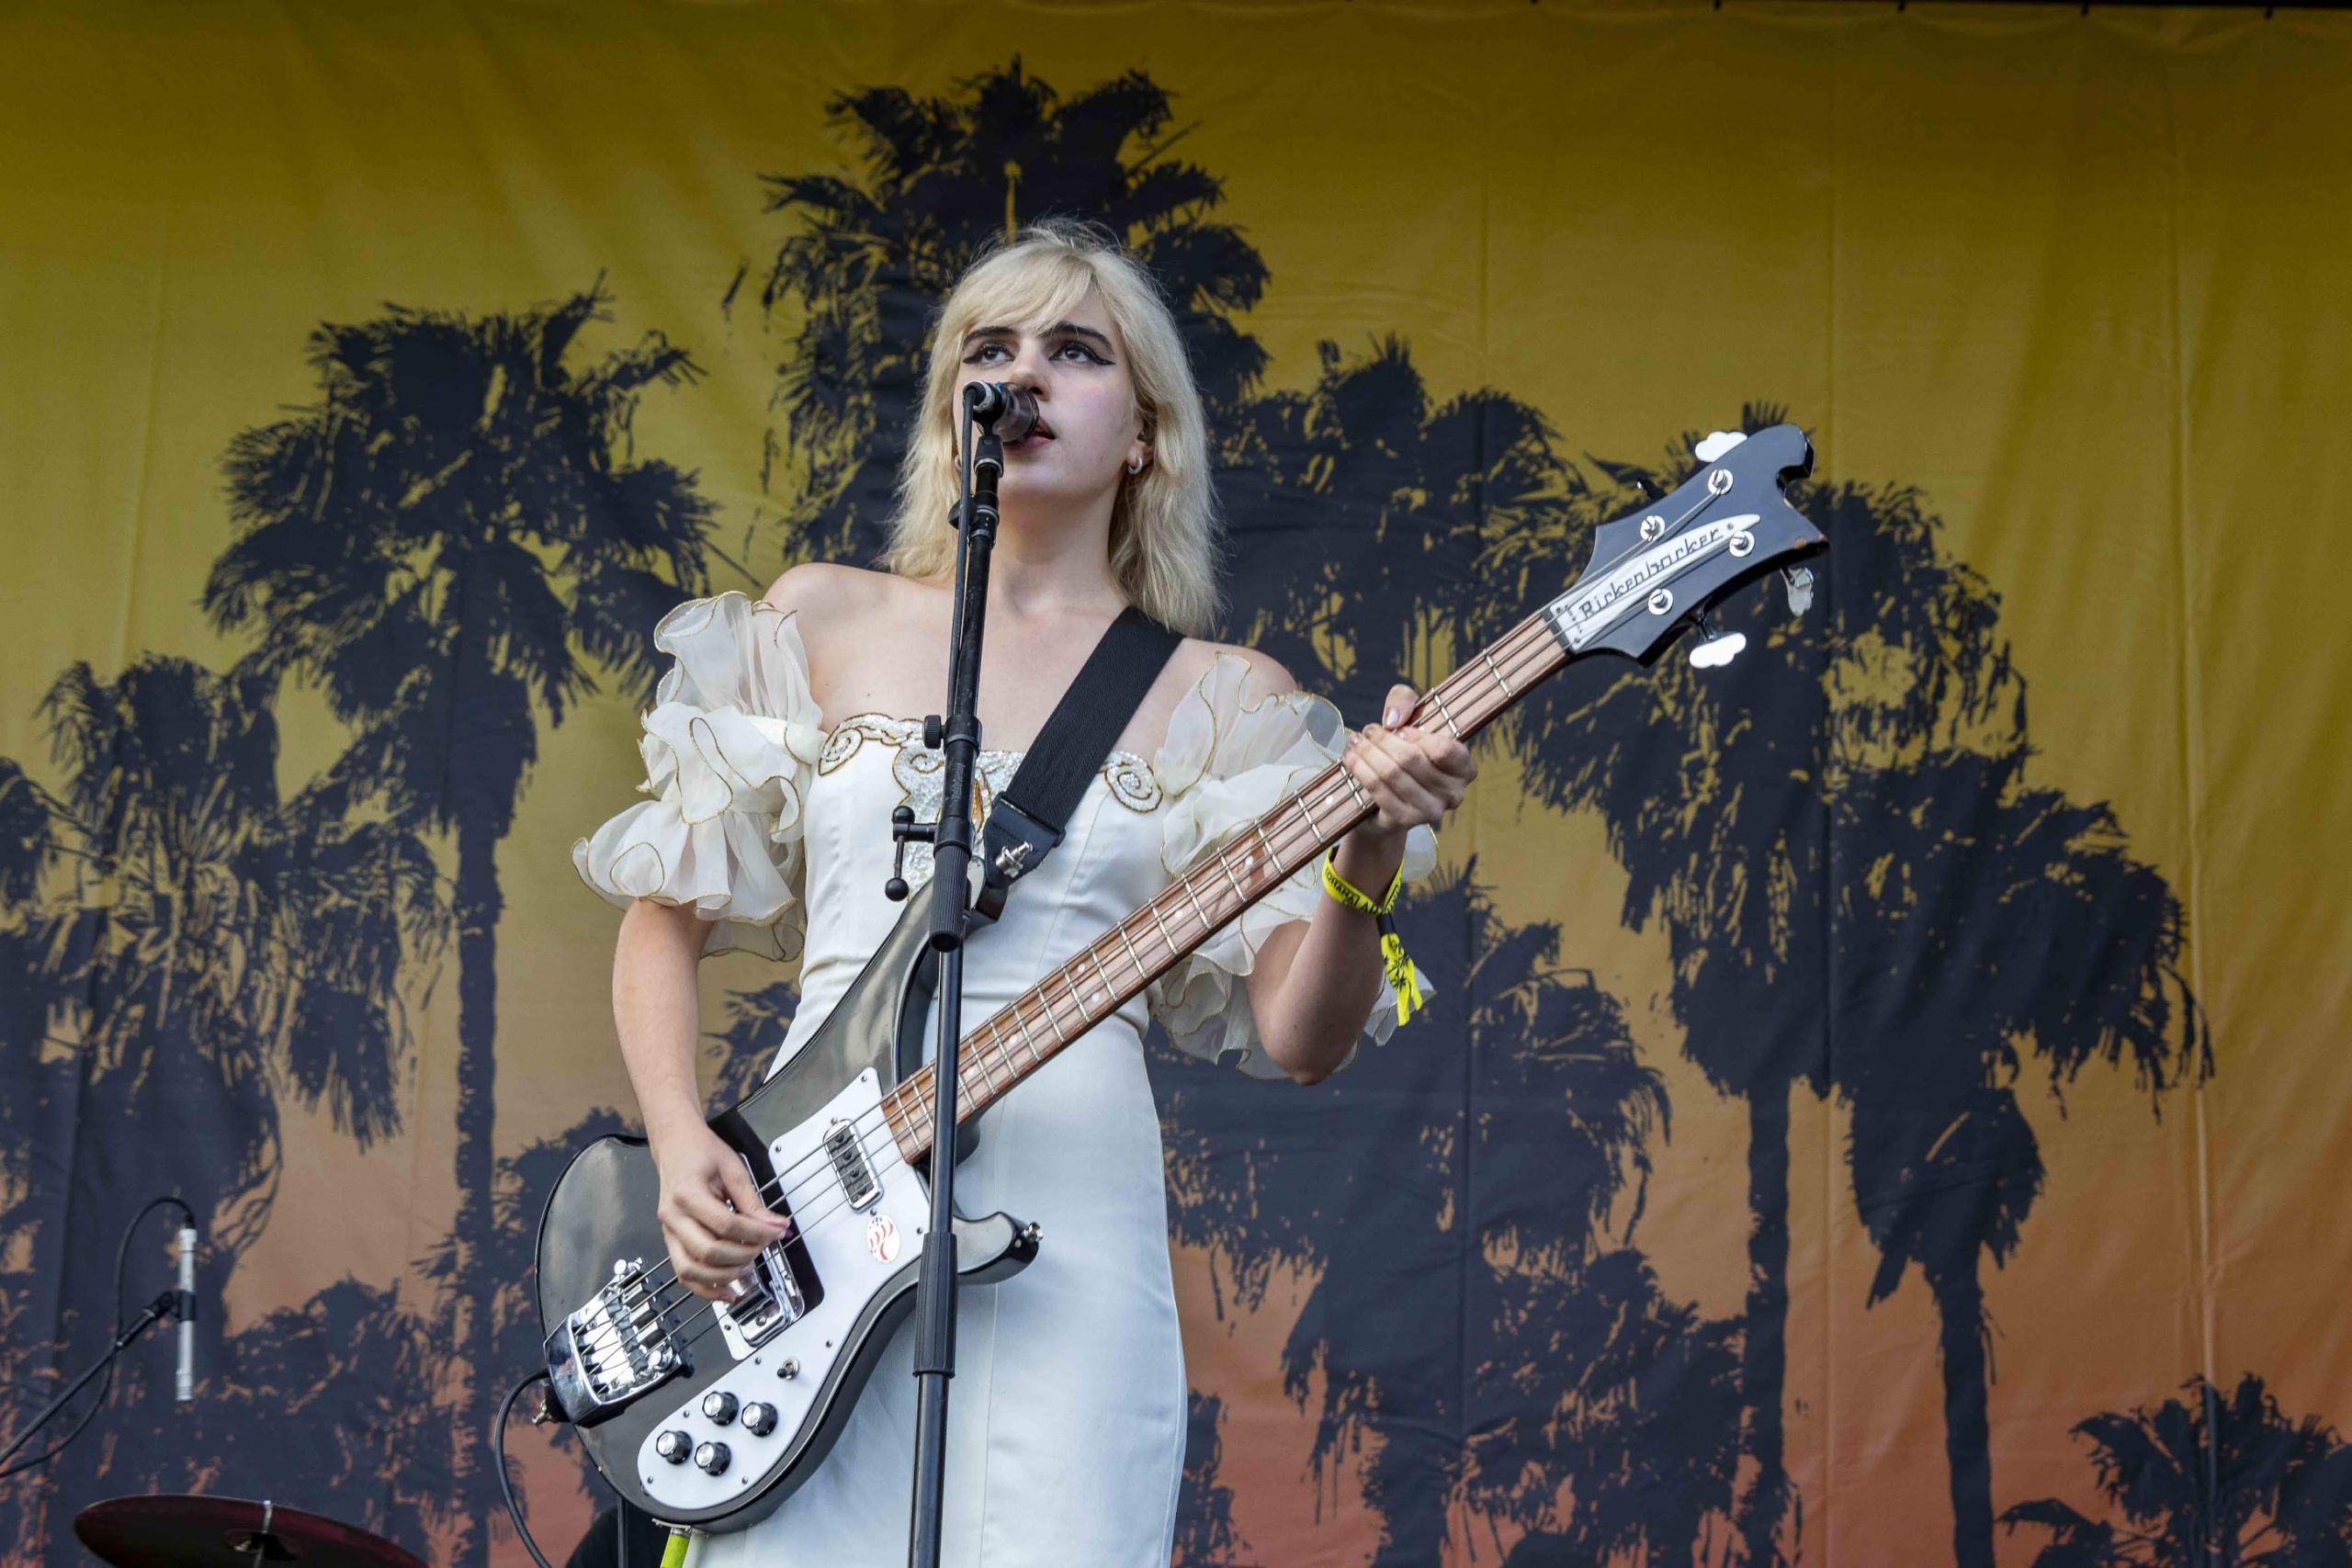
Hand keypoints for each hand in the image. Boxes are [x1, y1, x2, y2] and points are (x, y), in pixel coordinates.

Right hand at [650, 1118, 793, 1302]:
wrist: (675, 1146)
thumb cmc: (702, 1152)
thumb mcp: (733, 1168)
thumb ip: (753, 1201)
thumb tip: (777, 1226)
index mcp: (687, 1193)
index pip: (725, 1224)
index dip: (756, 1232)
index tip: (777, 1232)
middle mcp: (672, 1217)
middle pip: (707, 1251)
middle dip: (743, 1254)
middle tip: (764, 1246)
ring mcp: (668, 1232)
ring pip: (691, 1270)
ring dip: (724, 1275)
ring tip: (748, 1267)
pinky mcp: (670, 1241)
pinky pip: (684, 1274)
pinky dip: (706, 1289)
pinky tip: (729, 1292)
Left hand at [1339, 682, 1476, 839]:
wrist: (1387, 800)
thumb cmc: (1405, 751)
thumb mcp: (1409, 715)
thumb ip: (1405, 700)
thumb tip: (1393, 720)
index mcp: (1465, 768)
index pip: (1445, 750)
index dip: (1417, 736)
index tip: (1397, 729)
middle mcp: (1454, 793)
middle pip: (1412, 759)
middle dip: (1382, 740)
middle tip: (1366, 731)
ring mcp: (1431, 811)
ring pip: (1392, 774)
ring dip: (1367, 753)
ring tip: (1354, 742)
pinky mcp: (1406, 821)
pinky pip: (1379, 790)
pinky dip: (1361, 770)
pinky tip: (1350, 759)